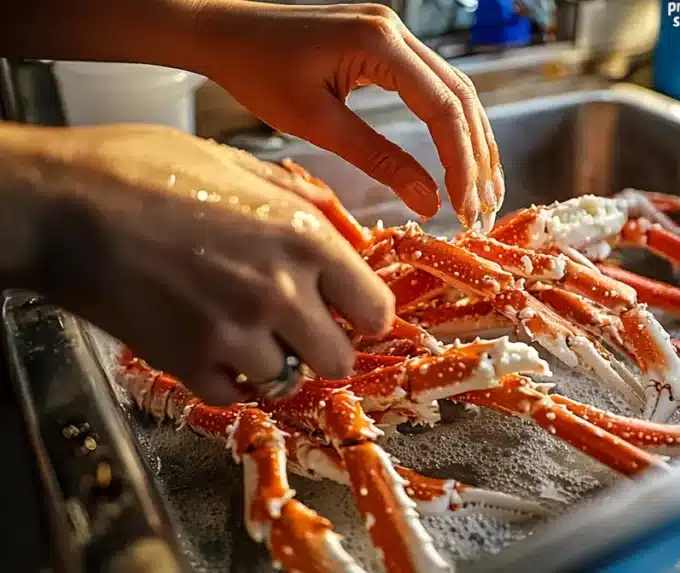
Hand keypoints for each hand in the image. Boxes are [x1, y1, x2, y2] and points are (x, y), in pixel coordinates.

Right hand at [23, 124, 393, 404]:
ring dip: (274, 362)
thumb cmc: (144, 170)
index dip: (365, 312)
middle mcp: (279, 292)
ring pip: (288, 382)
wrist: (60, 203)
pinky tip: (214, 347)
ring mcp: (233, 334)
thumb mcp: (240, 164)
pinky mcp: (186, 364)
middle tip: (303, 330)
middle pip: (340, 358)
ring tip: (247, 332)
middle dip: (326, 346)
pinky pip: (234, 397)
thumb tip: (350, 237)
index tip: (352, 312)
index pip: (374, 308)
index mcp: (302, 238)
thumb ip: (306, 202)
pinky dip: (230, 380)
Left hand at [197, 2, 502, 229]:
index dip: (462, 163)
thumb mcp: (316, 123)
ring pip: (456, 92)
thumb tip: (430, 203)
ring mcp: (396, 33)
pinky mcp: (389, 44)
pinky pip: (436, 86)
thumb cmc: (257, 73)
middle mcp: (398, 30)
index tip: (466, 208)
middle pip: (461, 98)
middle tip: (485, 208)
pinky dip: (452, 125)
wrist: (225, 32)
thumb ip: (378, 159)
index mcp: (379, 43)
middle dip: (478, 157)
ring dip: (473, 142)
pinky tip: (460, 158)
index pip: (443, 108)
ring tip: (483, 191)